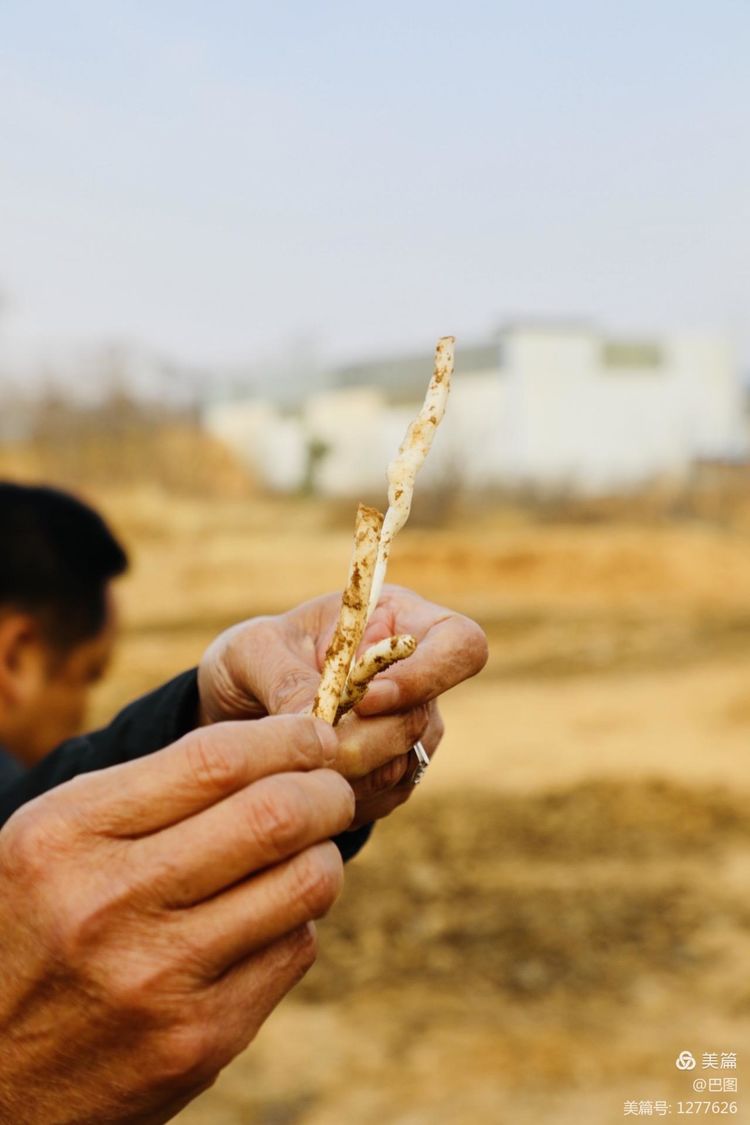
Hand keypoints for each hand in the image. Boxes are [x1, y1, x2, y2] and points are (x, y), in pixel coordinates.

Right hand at [0, 715, 352, 1123]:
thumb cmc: (35, 930)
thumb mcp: (53, 843)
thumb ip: (146, 793)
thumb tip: (275, 750)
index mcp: (65, 835)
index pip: (214, 760)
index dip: (287, 740)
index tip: (315, 738)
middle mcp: (108, 903)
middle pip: (274, 815)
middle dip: (328, 792)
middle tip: (334, 791)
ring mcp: (157, 979)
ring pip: (304, 883)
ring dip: (323, 856)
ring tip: (308, 851)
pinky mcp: (199, 1040)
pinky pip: (294, 950)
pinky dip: (297, 922)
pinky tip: (269, 918)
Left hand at [198, 585, 487, 827]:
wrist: (238, 708)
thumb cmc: (253, 659)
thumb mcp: (251, 650)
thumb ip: (285, 679)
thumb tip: (316, 723)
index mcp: (398, 621)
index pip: (460, 644)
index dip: (426, 676)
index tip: (365, 699)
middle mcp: (419, 676)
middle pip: (423, 719)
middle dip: (362, 740)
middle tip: (304, 747)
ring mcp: (414, 730)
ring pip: (402, 765)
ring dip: (343, 771)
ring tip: (289, 759)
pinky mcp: (397, 775)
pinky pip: (383, 797)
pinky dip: (339, 795)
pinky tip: (302, 776)